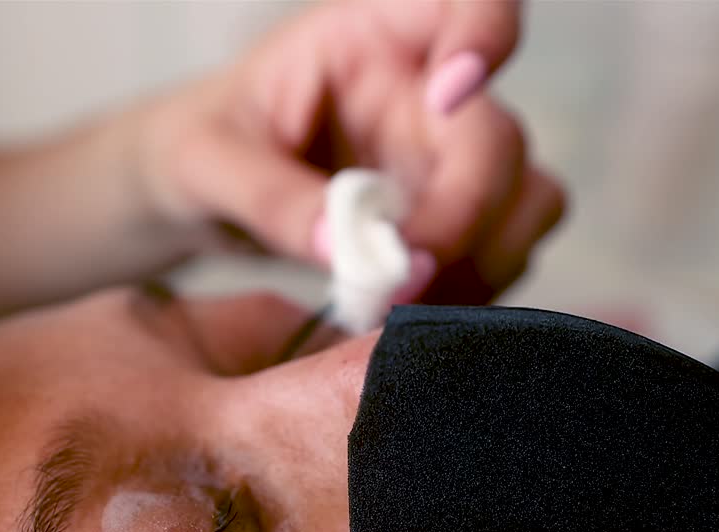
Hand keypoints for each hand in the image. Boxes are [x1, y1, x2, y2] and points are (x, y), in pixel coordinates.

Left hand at [144, 0, 564, 303]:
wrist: (196, 197)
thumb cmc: (199, 148)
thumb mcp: (205, 164)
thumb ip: (269, 198)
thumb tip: (344, 248)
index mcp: (366, 37)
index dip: (484, 34)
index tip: (451, 94)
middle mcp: (424, 91)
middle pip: (498, 137)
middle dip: (461, 214)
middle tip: (401, 274)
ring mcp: (444, 159)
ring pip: (523, 200)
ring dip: (478, 262)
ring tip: (396, 303)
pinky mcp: (450, 219)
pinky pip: (501, 253)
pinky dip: (467, 292)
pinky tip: (406, 312)